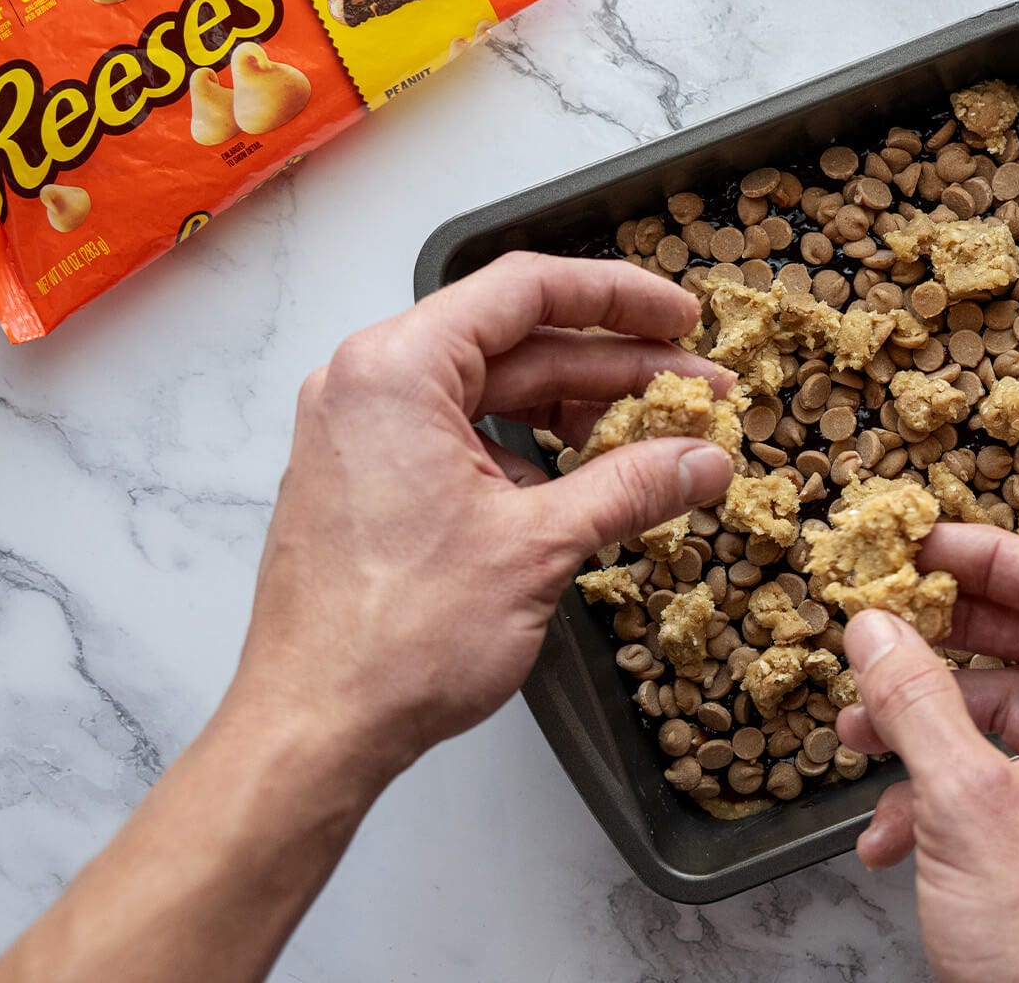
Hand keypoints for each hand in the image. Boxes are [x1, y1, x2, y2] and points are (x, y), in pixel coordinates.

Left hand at [228, 252, 736, 780]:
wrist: (313, 729)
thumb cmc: (399, 637)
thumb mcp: (538, 547)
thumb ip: (630, 486)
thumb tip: (705, 458)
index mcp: (396, 370)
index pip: (524, 289)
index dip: (619, 297)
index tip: (684, 319)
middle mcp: (368, 385)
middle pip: (516, 342)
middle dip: (616, 367)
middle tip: (700, 392)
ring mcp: (363, 435)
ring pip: (494, 393)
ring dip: (579, 412)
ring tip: (660, 441)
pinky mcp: (370, 483)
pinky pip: (465, 438)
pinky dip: (532, 451)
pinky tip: (590, 485)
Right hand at [836, 525, 1018, 982]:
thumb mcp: (965, 800)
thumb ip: (916, 699)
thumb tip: (877, 629)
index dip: (992, 558)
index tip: (926, 544)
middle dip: (948, 648)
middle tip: (886, 621)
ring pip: (1014, 724)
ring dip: (930, 729)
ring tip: (857, 737)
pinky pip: (1012, 786)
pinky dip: (947, 797)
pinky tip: (888, 836)